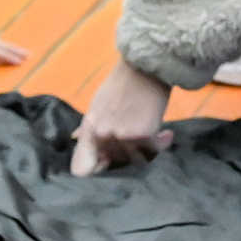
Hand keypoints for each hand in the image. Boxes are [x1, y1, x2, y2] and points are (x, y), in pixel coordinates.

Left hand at [70, 60, 172, 174]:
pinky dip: (160, 143)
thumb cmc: (120, 84)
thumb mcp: (98, 103)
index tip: (104, 165)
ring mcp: (123, 137)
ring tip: (152, 134)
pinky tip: (165, 134)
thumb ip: (88, 125)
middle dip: (125, 154)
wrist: (144, 69)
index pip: (81, 167)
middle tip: (136, 141)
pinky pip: (152, 150)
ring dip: (144, 149)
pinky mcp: (144, 136)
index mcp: (90, 129)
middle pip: (114, 161)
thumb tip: (75, 138)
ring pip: (134, 158)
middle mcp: (103, 136)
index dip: (92, 170)